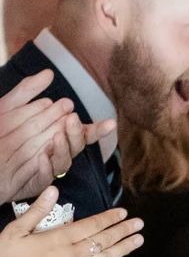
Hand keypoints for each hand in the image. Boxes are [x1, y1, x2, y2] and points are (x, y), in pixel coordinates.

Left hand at [0, 69, 108, 202]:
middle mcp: (54, 151)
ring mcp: (46, 168)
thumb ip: (28, 91)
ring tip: (57, 136)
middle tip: (70, 119)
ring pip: (63, 161)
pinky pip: (44, 177)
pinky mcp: (35, 182)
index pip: (80, 132)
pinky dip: (45, 167)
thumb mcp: (8, 106)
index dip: (95, 129)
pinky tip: (42, 157)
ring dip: (63, 149)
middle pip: (74, 145)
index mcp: (54, 134)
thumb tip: (50, 74)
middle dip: (75, 134)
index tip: (110, 123)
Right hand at [0, 191, 140, 256]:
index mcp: (60, 240)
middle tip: (139, 224)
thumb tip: (54, 191)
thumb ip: (36, 211)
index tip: (123, 212)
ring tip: (138, 241)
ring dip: (123, 250)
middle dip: (122, 231)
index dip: (109, 218)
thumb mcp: (15, 231)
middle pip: (103, 242)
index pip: (91, 226)